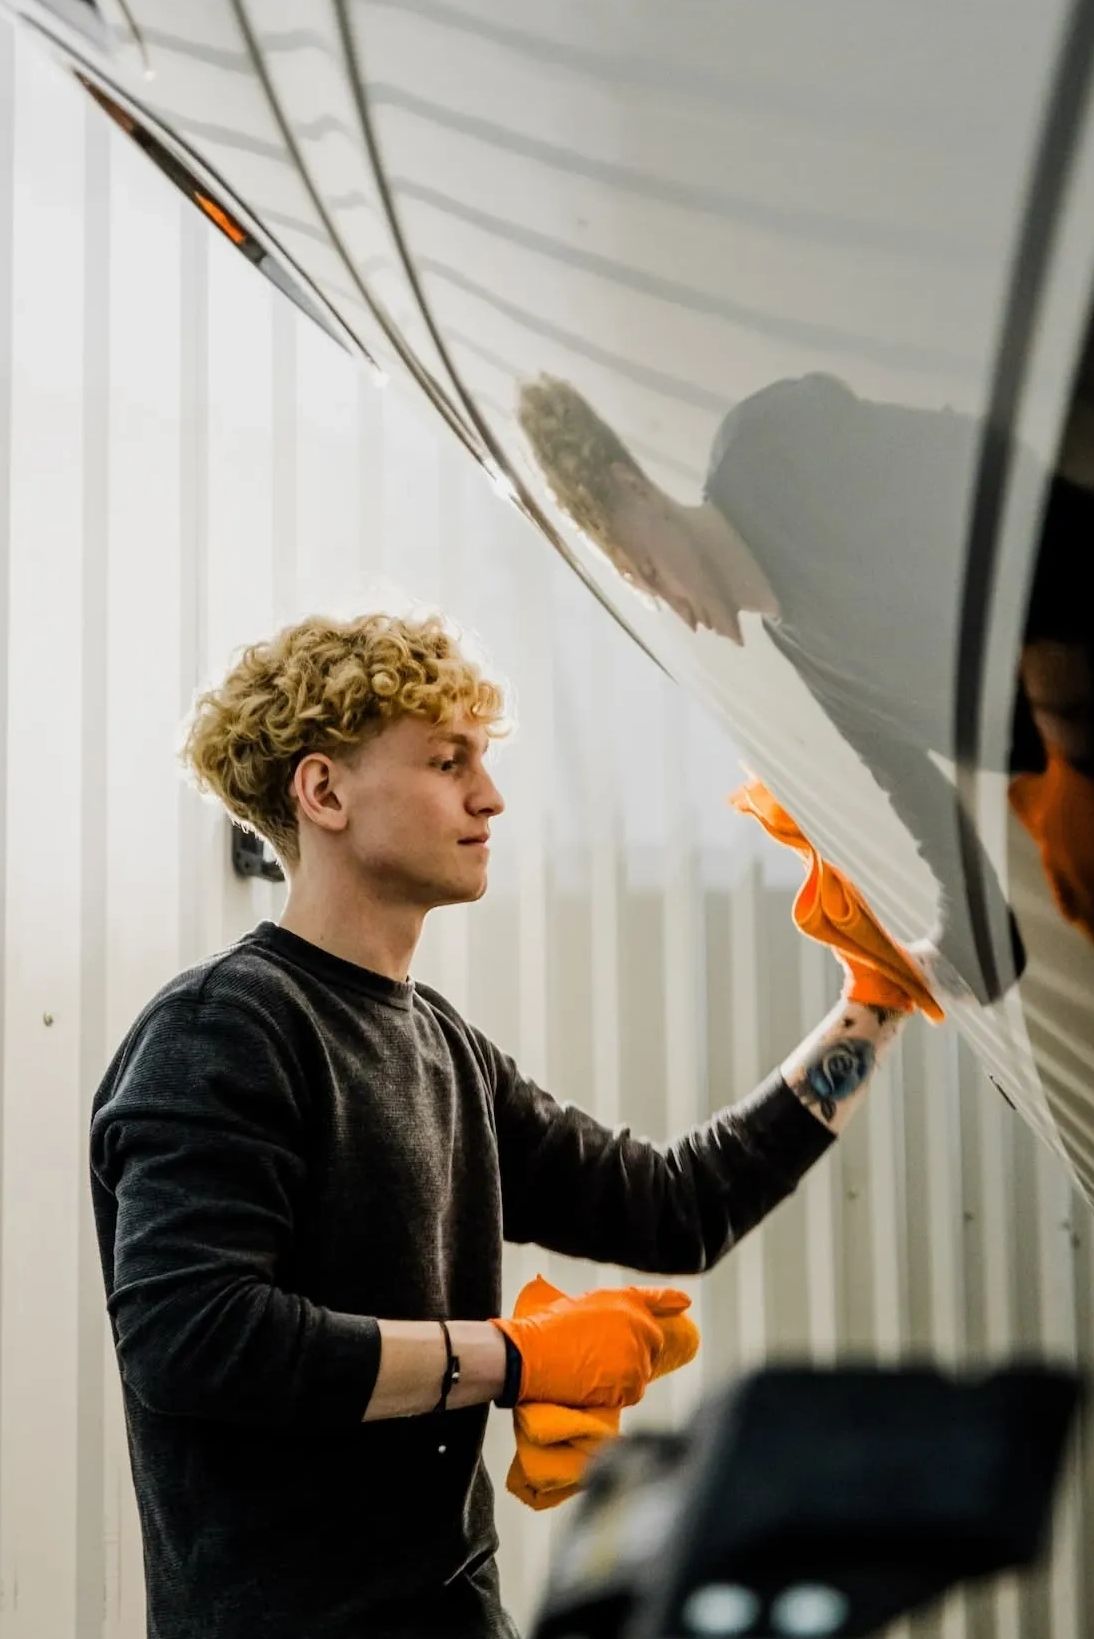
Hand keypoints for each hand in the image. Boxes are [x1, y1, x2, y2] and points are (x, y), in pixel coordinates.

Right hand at [492, 1285, 690, 1407]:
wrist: (532, 1354)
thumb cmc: (546, 1329)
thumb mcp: (580, 1304)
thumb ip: (609, 1312)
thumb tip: (620, 1329)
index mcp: (624, 1299)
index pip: (657, 1297)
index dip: (670, 1298)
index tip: (685, 1302)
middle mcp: (638, 1323)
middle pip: (654, 1343)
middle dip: (639, 1353)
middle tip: (608, 1362)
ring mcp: (637, 1353)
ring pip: (642, 1372)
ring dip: (625, 1377)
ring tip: (592, 1374)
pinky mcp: (632, 1381)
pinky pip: (633, 1393)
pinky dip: (618, 1395)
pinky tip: (594, 1388)